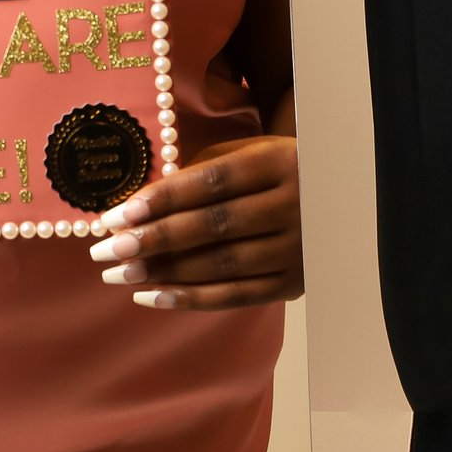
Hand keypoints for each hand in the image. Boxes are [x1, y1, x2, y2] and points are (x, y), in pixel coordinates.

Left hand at [84, 136, 301, 310]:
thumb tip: (143, 204)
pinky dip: (190, 299)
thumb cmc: (282, 169)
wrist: (347, 200)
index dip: (161, 200)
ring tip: (118, 274)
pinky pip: (236, 296)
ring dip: (164, 272)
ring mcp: (296, 249)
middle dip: (153, 240)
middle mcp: (292, 206)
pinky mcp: (294, 283)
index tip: (115, 215)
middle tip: (104, 251)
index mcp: (280, 163)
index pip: (211, 183)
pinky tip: (151, 297)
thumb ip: (207, 171)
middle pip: (212, 226)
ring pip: (221, 265)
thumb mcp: (256, 152)